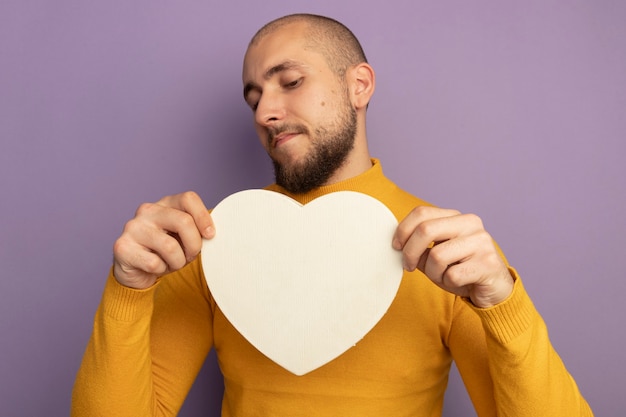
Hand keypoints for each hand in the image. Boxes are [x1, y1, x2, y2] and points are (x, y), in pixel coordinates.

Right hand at [112, 191, 214, 288]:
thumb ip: (197, 230)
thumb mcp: (184, 238)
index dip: (203, 217)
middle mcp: (147, 210)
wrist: (137, 272)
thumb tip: (213, 233)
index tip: (210, 235)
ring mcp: (132, 227)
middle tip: (191, 255)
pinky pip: (154, 263)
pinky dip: (161, 270)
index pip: (188, 198)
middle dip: (194, 244)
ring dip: (178, 262)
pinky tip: (154, 267)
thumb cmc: (165, 252)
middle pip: (183, 221)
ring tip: (172, 263)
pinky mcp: (122, 247)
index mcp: (165, 203)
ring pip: (170, 246)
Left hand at [392, 206, 512, 307]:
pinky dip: (448, 283)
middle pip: (425, 229)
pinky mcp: (488, 263)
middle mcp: (470, 223)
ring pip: (436, 256)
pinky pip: (452, 275)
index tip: (396, 247)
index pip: (421, 212)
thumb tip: (397, 243)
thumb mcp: (435, 254)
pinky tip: (459, 282)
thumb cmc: (460, 270)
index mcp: (456, 216)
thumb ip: (419, 245)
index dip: (402, 230)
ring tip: (443, 276)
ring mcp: (481, 242)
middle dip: (410, 251)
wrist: (493, 290)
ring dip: (432, 273)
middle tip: (408, 266)